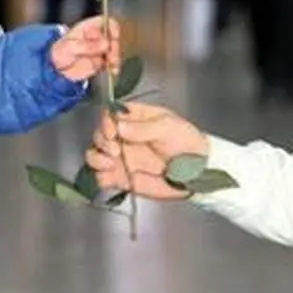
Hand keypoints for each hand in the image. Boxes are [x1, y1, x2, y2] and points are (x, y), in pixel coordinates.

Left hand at [50, 16, 121, 81]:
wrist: (56, 68)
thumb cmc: (61, 51)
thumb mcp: (71, 47)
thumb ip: (88, 45)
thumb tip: (106, 44)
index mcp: (90, 27)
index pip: (107, 22)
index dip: (113, 28)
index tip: (113, 37)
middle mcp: (98, 37)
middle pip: (113, 38)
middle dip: (114, 47)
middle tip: (111, 56)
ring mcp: (101, 49)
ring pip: (114, 50)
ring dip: (115, 57)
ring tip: (112, 64)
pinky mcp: (102, 61)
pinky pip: (112, 62)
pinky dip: (114, 66)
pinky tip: (113, 71)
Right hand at [85, 101, 208, 199]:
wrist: (197, 171)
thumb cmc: (187, 142)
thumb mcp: (168, 127)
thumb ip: (144, 127)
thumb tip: (120, 127)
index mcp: (135, 118)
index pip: (110, 114)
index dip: (106, 122)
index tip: (113, 131)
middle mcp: (124, 137)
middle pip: (99, 134)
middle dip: (102, 141)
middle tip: (116, 149)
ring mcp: (121, 158)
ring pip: (94, 155)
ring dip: (97, 158)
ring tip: (112, 161)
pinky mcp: (122, 178)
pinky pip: (101, 178)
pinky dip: (101, 177)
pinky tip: (114, 175)